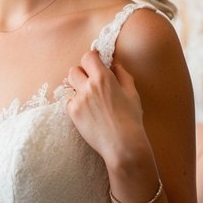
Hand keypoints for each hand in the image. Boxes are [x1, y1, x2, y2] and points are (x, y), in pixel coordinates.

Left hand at [64, 51, 148, 165]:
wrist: (122, 144)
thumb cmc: (131, 119)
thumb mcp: (132, 93)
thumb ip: (122, 75)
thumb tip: (114, 65)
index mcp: (103, 79)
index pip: (88, 57)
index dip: (91, 58)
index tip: (95, 61)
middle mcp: (88, 87)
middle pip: (74, 70)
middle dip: (82, 72)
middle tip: (91, 80)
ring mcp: (78, 100)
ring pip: (70, 86)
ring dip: (78, 87)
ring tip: (90, 97)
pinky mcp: (73, 113)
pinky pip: (70, 102)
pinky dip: (76, 103)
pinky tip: (88, 111)